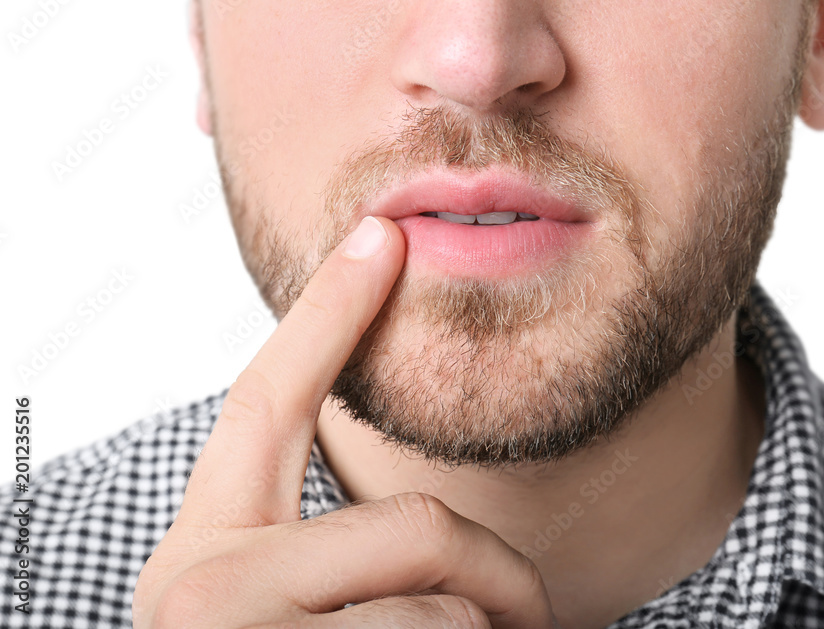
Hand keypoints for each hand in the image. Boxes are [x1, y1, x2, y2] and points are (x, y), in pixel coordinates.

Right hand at [133, 217, 558, 627]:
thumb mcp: (287, 618)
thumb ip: (328, 554)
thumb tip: (424, 527)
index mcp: (201, 556)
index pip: (267, 404)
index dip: (328, 314)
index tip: (379, 236)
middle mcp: (200, 586)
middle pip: (415, 524)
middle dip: (493, 571)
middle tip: (528, 609)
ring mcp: (235, 626)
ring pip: (449, 598)